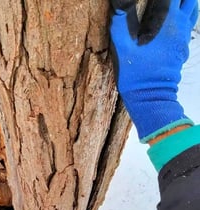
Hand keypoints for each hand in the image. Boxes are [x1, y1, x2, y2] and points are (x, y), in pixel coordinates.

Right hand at [110, 0, 197, 140]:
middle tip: (161, 2)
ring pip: (193, 8)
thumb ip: (120, 21)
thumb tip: (119, 1)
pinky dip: (184, 15)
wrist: (151, 98)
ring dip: (183, 2)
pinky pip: (189, 24)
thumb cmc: (135, 74)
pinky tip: (170, 22)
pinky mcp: (183, 48)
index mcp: (166, 19)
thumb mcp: (122, 47)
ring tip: (169, 5)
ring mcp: (184, 37)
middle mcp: (180, 24)